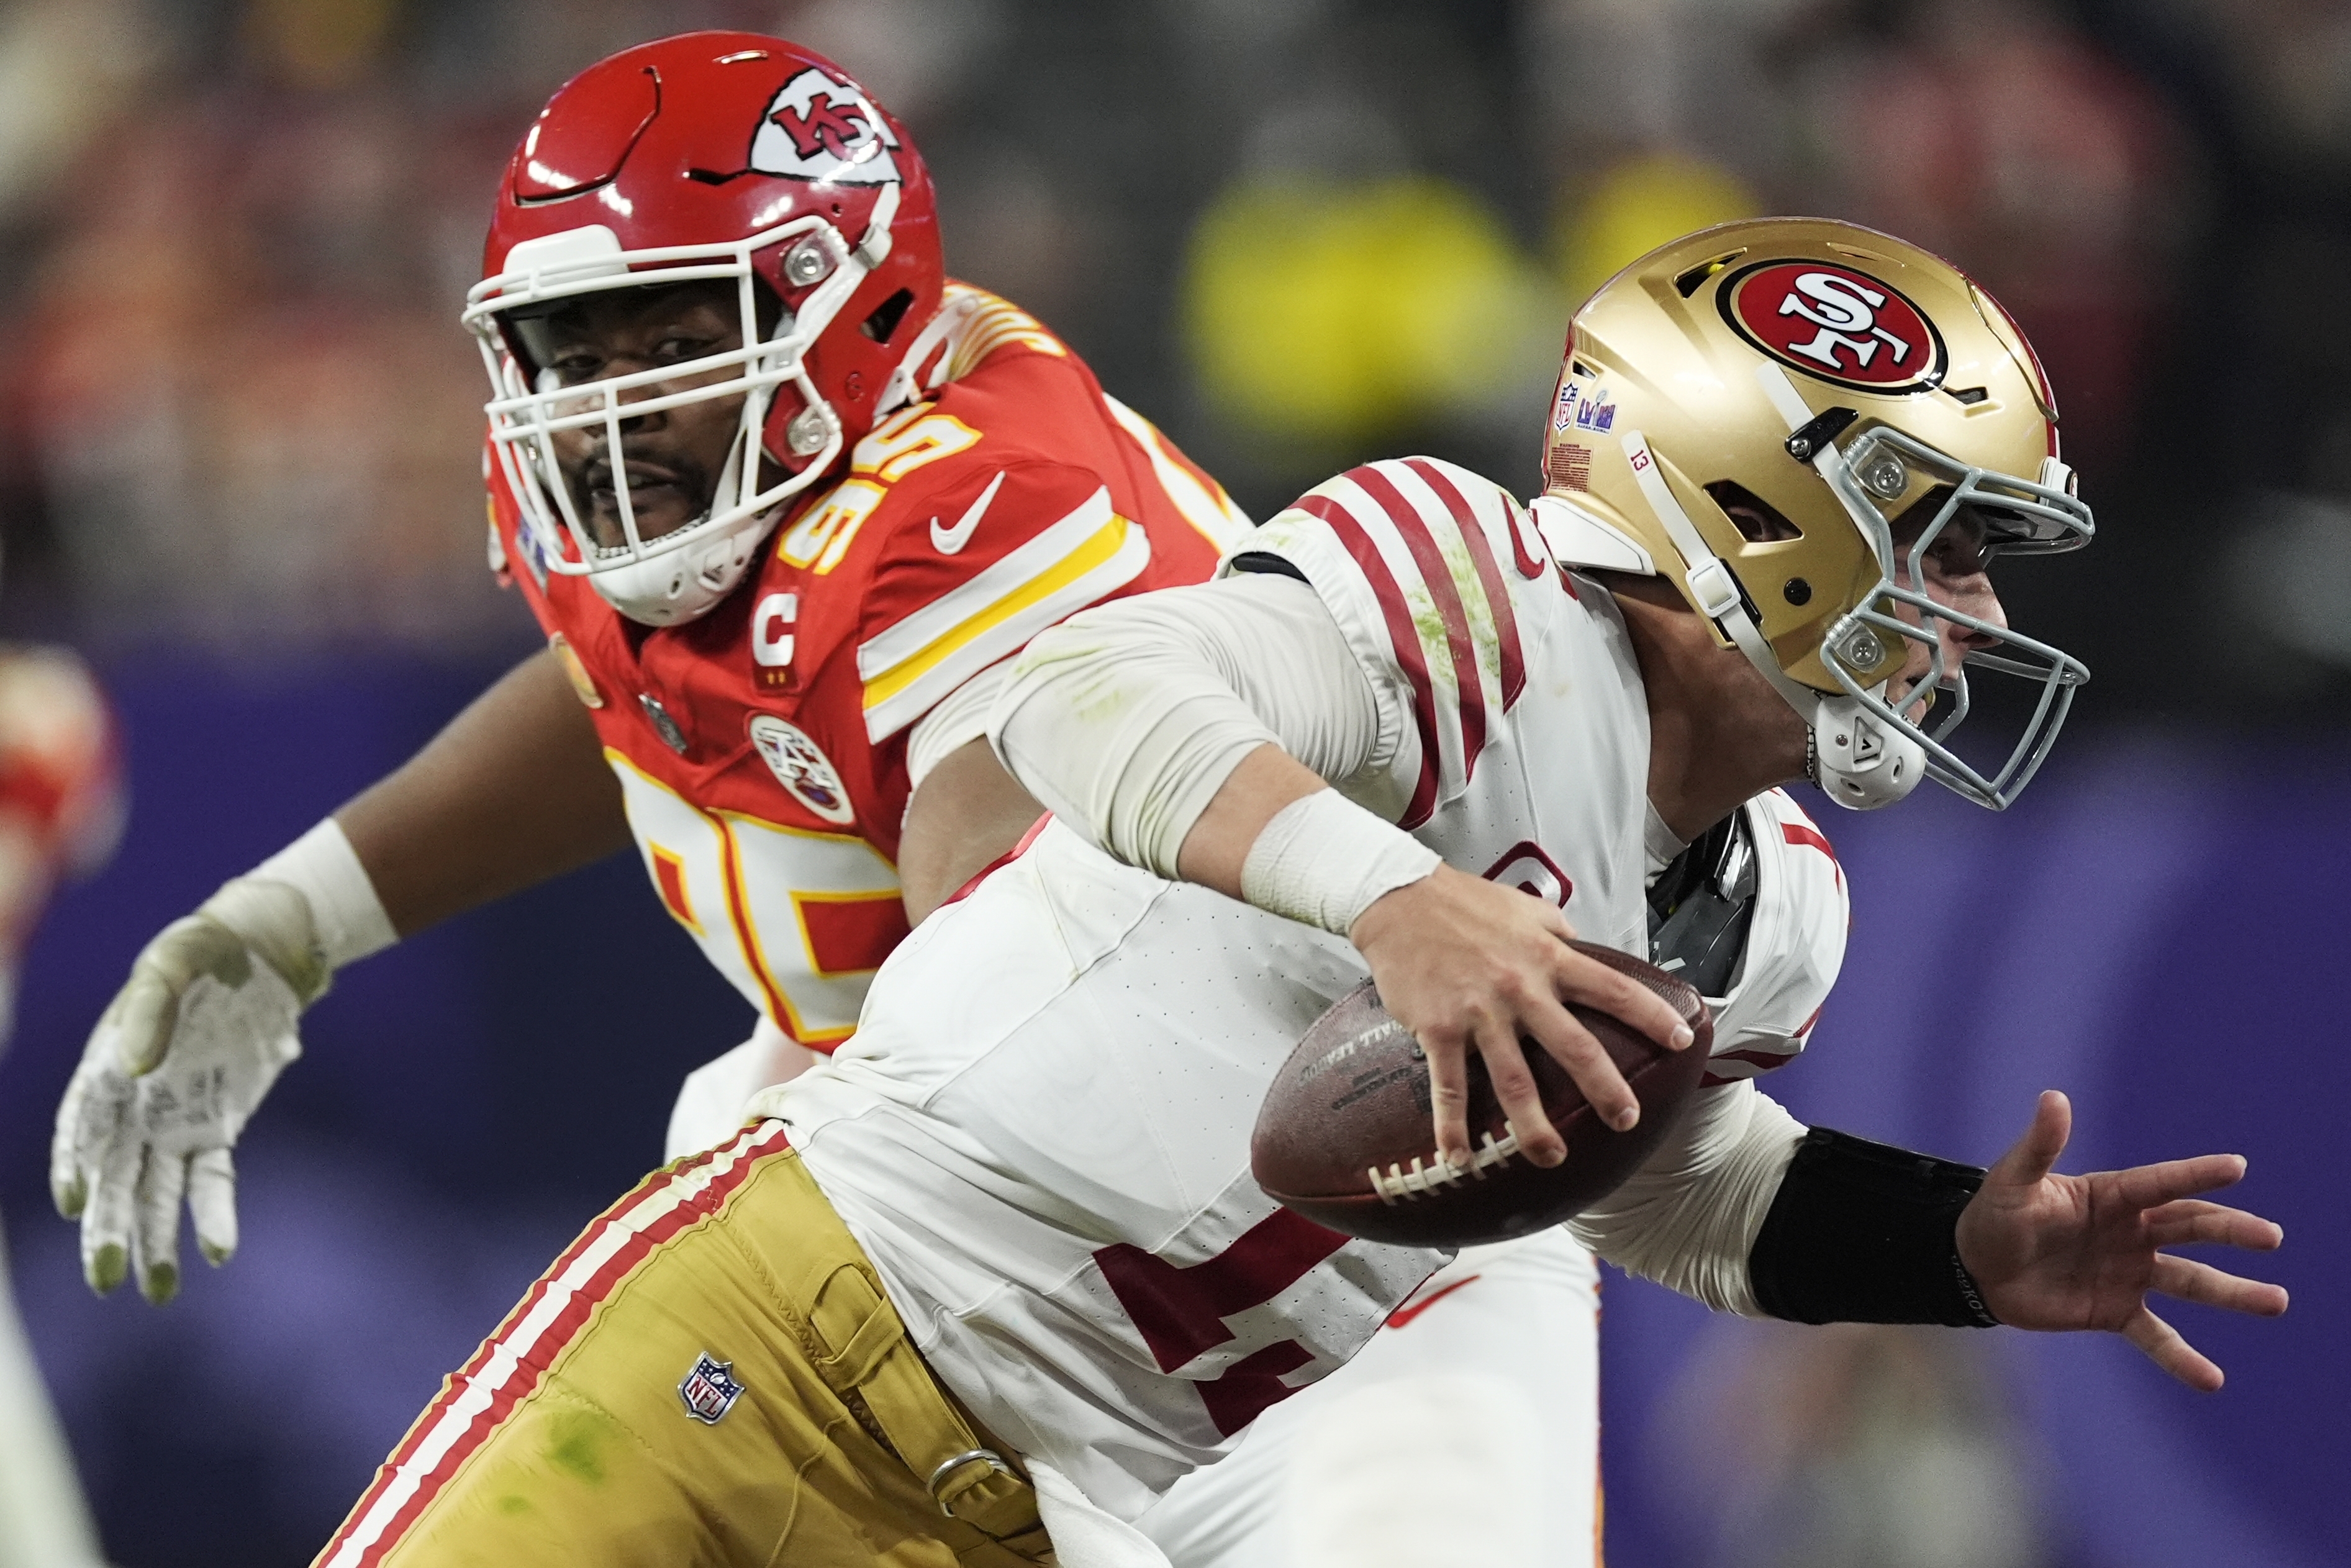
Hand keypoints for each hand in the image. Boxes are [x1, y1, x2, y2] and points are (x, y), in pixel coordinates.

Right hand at [52, 879, 325, 1303]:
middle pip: (113, 1176)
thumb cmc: (204, 951)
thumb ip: (149, 1010)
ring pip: (156, 1191)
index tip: (75, 1202)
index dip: (75, 1164)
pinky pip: (211, 1178)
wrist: (260, 951)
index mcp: (106, 1068)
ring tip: (156, 1291)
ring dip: (154, 1239)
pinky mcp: (217, 1128)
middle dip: (107, 1227)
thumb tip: (134, 1068)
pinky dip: (213, 1214)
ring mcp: (174, 1121)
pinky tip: (216, 1251)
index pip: (81, 1127)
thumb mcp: (174, 962)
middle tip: (104, 1279)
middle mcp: (133, 1106)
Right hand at [1349, 864, 1693, 1172]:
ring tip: (1553, 1156)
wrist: (1398, 898)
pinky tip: (1460, 1158)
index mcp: (1547, 958)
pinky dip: (1454, 1128)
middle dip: (1605, 1089)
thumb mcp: (1525, 908)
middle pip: (1574, 1047)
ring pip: (1514, 1081)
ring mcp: (1479, 1013)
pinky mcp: (1439, 1029)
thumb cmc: (1462, 901)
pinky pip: (1449, 1087)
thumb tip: (1581, 948)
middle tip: (1626, 1120)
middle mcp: (1520, 989)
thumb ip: (1557, 934)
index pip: (1612, 988)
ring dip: (1535, 1127)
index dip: (1650, 1015)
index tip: (1680, 1040)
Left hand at [1955, 1090, 2287, 1390]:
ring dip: (2233, 1293)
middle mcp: (2131, 1232)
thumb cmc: (1993, 1216)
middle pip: (2191, 1228)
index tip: (2236, 1165)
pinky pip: (2156, 1337)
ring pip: (2190, 1283)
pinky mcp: (2115, 1312)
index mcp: (2112, 1195)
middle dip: (2231, 1230)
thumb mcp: (2013, 1181)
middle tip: (2270, 1236)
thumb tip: (2054, 1098)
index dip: (2195, 1173)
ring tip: (2276, 1301)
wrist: (1973, 1270)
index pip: (2161, 1183)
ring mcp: (2128, 1273)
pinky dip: (2182, 1359)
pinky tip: (2212, 1380)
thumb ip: (2039, 1145)